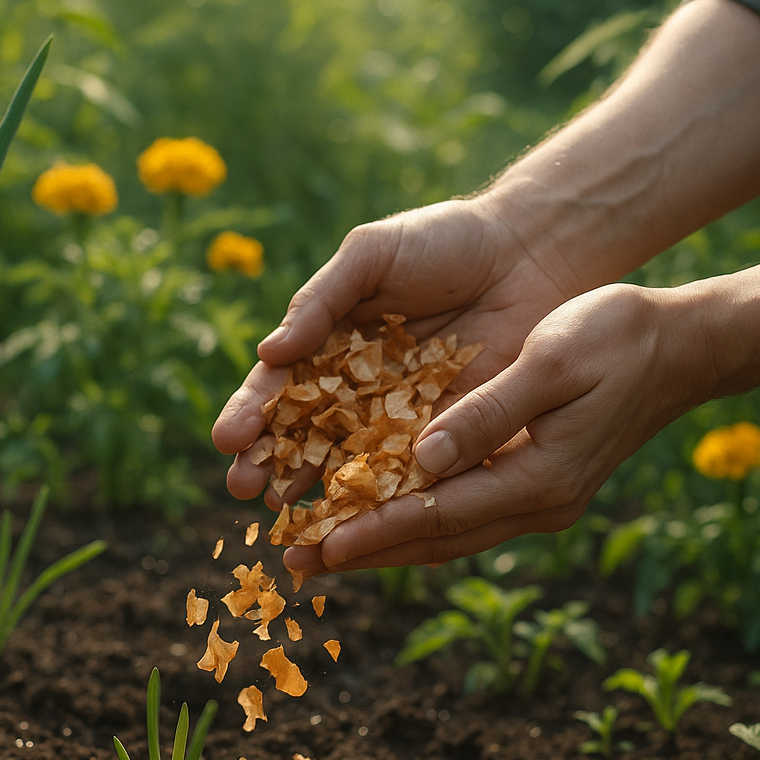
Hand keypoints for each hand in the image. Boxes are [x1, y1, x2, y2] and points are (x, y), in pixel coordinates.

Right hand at [211, 197, 578, 506]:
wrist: (530, 252)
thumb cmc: (445, 241)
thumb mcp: (372, 255)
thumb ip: (320, 300)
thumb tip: (269, 352)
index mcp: (326, 344)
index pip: (277, 386)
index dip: (250, 412)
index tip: (229, 439)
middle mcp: (353, 388)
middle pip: (300, 435)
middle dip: (269, 464)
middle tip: (244, 490)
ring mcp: (396, 417)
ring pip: (345, 463)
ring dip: (313, 491)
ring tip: (285, 512)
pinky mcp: (444, 436)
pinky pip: (406, 472)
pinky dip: (379, 497)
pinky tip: (355, 518)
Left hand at [286, 282, 710, 574]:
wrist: (684, 345)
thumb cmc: (617, 337)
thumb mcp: (550, 361)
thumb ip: (487, 412)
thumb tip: (425, 459)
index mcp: (540, 477)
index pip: (439, 515)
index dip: (374, 531)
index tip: (319, 546)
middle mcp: (539, 503)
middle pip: (434, 540)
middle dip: (364, 553)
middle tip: (295, 565)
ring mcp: (541, 500)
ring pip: (446, 535)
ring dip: (383, 545)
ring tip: (320, 554)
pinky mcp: (536, 484)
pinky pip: (462, 514)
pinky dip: (413, 520)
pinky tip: (374, 516)